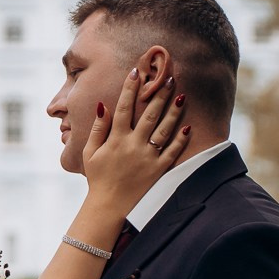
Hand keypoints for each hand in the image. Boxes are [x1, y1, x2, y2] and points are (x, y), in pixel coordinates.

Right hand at [82, 68, 189, 213]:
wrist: (109, 206)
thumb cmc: (98, 178)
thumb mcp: (90, 153)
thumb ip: (98, 129)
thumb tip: (102, 106)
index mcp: (116, 139)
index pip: (123, 107)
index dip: (129, 88)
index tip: (136, 71)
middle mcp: (133, 145)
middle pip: (149, 114)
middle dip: (159, 94)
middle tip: (168, 78)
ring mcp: (147, 158)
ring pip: (164, 130)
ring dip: (174, 112)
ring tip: (182, 96)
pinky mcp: (158, 170)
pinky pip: (172, 152)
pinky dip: (181, 140)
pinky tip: (188, 127)